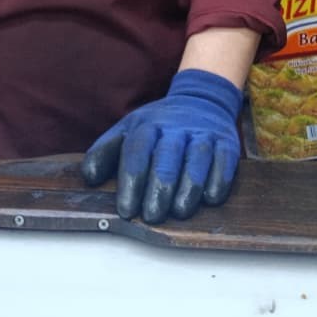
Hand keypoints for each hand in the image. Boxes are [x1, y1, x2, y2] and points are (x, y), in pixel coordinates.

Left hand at [79, 69, 242, 222]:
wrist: (202, 100)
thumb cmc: (160, 127)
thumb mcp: (129, 129)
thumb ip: (106, 151)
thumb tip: (89, 178)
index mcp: (148, 125)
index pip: (137, 150)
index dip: (131, 180)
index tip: (126, 210)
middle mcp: (177, 126)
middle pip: (168, 155)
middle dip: (159, 187)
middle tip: (152, 216)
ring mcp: (203, 132)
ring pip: (197, 157)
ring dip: (190, 186)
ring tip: (180, 211)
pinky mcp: (227, 141)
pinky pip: (225, 159)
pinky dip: (219, 178)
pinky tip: (210, 197)